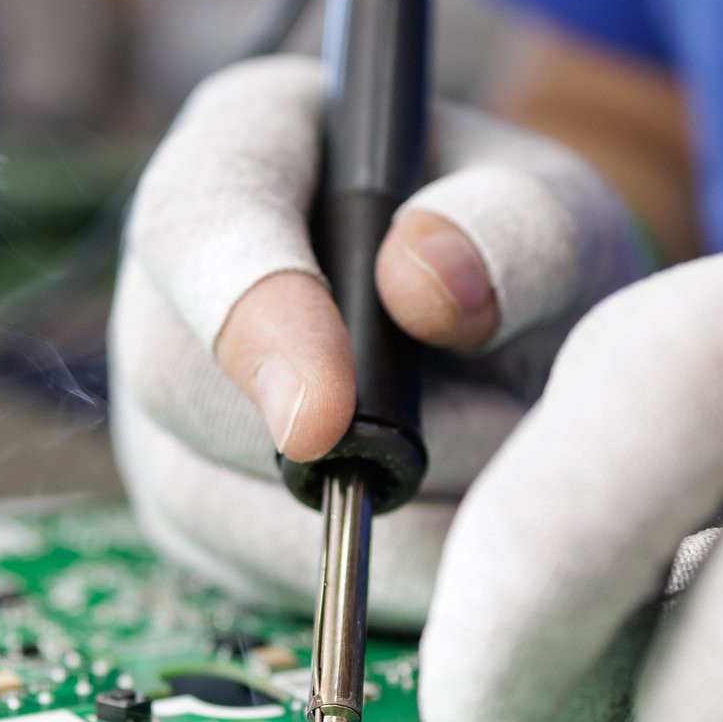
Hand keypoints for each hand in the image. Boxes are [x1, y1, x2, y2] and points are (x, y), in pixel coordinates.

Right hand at [109, 54, 651, 624]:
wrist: (530, 353)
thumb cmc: (529, 260)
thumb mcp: (558, 213)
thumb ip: (516, 227)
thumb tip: (419, 282)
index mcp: (247, 146)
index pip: (195, 220)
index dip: (247, 316)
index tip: (325, 418)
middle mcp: (170, 278)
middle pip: (178, 382)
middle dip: (346, 440)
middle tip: (505, 431)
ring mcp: (164, 407)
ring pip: (214, 498)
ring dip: (382, 512)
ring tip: (496, 457)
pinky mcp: (197, 512)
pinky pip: (260, 575)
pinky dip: (380, 571)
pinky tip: (454, 518)